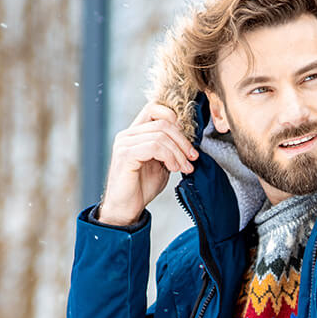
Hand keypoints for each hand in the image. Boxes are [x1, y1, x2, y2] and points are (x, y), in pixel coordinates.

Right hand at [99, 102, 197, 225]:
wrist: (127, 208)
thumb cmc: (142, 186)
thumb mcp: (162, 164)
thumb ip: (170, 149)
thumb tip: (189, 141)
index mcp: (136, 132)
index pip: (155, 109)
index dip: (176, 120)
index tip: (188, 144)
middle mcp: (128, 134)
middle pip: (163, 122)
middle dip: (183, 141)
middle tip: (192, 159)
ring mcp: (124, 143)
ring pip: (161, 135)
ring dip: (178, 152)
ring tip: (183, 168)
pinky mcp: (125, 154)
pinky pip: (153, 146)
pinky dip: (169, 156)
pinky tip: (172, 169)